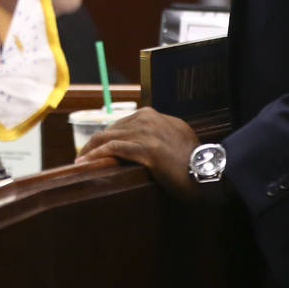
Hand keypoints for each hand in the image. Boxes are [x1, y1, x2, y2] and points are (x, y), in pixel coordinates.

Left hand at [75, 107, 201, 200]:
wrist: (208, 172)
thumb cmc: (194, 162)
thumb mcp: (177, 138)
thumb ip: (159, 134)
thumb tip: (142, 143)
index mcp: (156, 115)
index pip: (124, 122)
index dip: (108, 134)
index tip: (97, 145)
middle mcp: (150, 119)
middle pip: (112, 127)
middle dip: (95, 141)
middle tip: (83, 153)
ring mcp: (147, 133)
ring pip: (109, 136)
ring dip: (90, 148)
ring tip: (80, 158)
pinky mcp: (145, 149)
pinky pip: (113, 149)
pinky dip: (96, 154)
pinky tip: (85, 161)